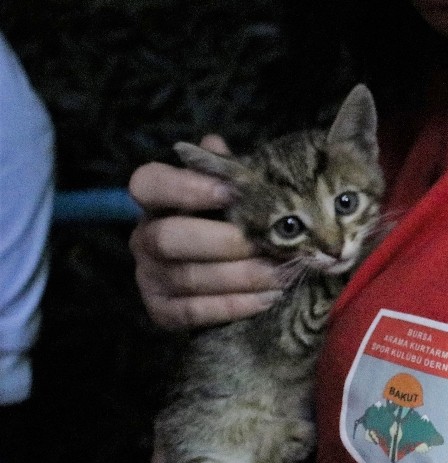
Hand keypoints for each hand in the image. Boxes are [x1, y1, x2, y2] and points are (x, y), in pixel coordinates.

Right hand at [128, 135, 282, 329]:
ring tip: (283, 274)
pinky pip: (194, 312)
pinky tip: (267, 298)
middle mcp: (144, 238)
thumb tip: (216, 145)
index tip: (233, 191)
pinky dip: (235, 306)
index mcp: (157, 202)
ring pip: (188, 277)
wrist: (224, 284)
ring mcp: (149, 277)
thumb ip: (226, 175)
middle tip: (269, 245)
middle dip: (225, 243)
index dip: (186, 186)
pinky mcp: (160, 311)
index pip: (148, 184)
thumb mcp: (231, 200)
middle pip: (169, 237)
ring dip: (242, 277)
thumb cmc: (230, 229)